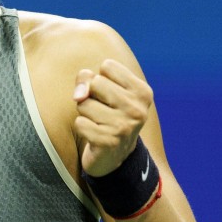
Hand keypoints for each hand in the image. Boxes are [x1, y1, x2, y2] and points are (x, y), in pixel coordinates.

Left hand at [72, 59, 153, 176]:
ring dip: (85, 113)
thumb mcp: (101, 90)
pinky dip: (82, 128)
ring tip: (98, 123)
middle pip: (96, 82)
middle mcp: (138, 109)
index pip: (108, 66)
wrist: (115, 155)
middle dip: (91, 95)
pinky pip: (79, 122)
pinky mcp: (109, 142)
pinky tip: (94, 135)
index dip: (101, 79)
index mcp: (142, 92)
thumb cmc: (106, 113)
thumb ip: (86, 79)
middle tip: (103, 111)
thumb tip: (79, 95)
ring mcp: (124, 126)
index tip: (109, 95)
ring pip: (84, 103)